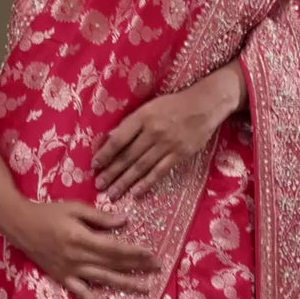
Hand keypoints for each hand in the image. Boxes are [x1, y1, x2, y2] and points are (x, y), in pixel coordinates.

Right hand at [5, 198, 162, 298]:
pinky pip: (81, 293)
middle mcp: (77, 257)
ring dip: (125, 284)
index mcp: (81, 238)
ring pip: (102, 280)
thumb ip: (99, 217)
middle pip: (113, 264)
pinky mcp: (62, 278)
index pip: (114, 248)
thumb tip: (124, 221)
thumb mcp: (74, 208)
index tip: (151, 254)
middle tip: (157, 269)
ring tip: (145, 288)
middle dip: (137, 266)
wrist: (20, 226)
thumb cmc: (49, 213)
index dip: (134, 252)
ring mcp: (70, 270)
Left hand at [91, 69, 240, 200]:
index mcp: (142, 117)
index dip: (105, 154)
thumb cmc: (173, 104)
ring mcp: (167, 144)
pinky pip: (159, 172)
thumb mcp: (149, 107)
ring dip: (124, 182)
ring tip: (112, 194)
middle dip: (111, 173)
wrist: (204, 104)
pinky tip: (135, 193)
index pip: (119, 139)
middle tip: (99, 186)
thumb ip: (131, 124)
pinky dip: (146, 183)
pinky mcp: (180, 154)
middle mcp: (153, 131)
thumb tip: (109, 138)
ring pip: (141, 167)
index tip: (94, 165)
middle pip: (128, 156)